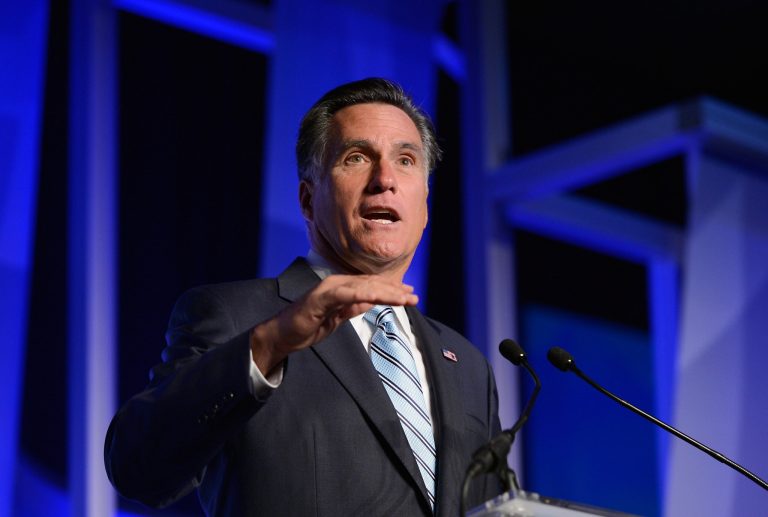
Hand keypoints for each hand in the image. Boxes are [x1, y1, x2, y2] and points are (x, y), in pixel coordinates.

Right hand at [250, 274, 417, 374]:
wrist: (282, 335)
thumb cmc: (307, 327)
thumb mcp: (336, 318)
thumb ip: (352, 308)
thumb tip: (370, 302)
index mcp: (340, 288)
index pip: (370, 285)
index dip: (391, 289)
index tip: (409, 294)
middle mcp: (335, 284)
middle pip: (371, 283)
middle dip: (394, 290)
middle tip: (414, 296)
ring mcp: (327, 289)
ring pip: (363, 287)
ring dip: (386, 292)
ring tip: (405, 298)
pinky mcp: (320, 298)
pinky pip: (346, 295)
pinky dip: (364, 294)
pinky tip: (379, 298)